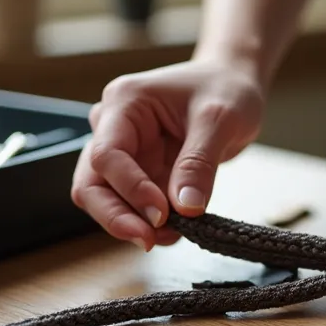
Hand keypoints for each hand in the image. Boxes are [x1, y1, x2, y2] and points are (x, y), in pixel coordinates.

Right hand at [72, 59, 264, 248]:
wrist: (233, 85)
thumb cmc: (225, 89)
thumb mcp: (220, 120)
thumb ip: (199, 163)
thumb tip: (186, 209)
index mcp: (124, 103)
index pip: (107, 154)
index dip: (129, 189)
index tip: (162, 213)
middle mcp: (113, 127)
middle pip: (91, 183)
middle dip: (116, 215)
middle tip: (149, 240)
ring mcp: (124, 152)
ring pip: (104, 199)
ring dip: (131, 223)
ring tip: (170, 235)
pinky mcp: (139, 172)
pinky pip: (132, 206)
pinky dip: (149, 223)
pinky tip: (176, 229)